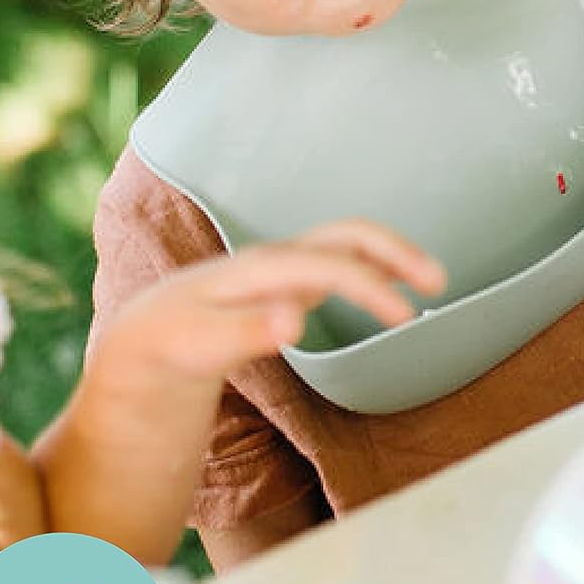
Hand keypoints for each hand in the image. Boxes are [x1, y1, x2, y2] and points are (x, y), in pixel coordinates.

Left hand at [98, 221, 444, 385]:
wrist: (146, 335)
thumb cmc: (169, 343)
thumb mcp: (197, 347)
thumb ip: (246, 333)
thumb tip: (296, 322)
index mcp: (261, 268)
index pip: (330, 265)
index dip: (371, 287)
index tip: (405, 319)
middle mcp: (279, 258)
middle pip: (349, 236)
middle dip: (396, 251)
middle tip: (438, 281)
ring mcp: (287, 266)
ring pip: (350, 245)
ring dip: (392, 255)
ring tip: (432, 282)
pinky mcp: (291, 281)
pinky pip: (343, 261)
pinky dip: (376, 267)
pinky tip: (397, 286)